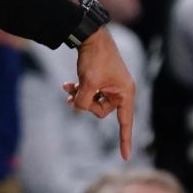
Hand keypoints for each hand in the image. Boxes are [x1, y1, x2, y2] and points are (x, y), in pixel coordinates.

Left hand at [62, 27, 135, 159]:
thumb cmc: (95, 58)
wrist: (90, 34)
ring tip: (67, 89)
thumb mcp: (88, 83)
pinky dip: (80, 89)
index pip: (125, 122)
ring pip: (93, 100)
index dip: (124, 140)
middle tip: (73, 96)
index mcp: (125, 93)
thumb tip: (78, 107)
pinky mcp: (102, 78)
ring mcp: (111, 84)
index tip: (125, 157)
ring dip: (80, 96)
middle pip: (102, 110)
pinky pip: (91, 91)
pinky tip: (68, 84)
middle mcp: (121, 90)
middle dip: (86, 104)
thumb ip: (84, 101)